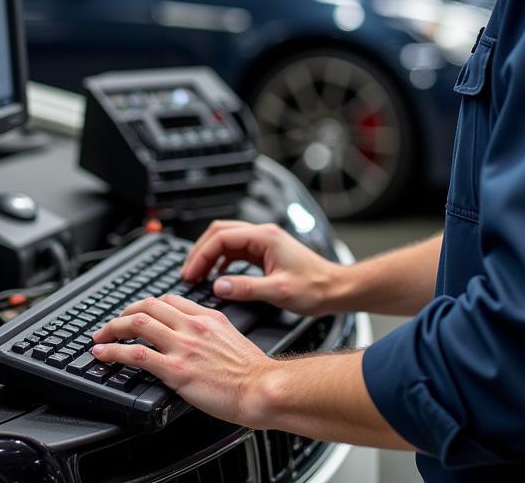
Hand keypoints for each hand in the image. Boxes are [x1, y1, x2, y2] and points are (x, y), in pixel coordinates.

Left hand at [91, 294, 272, 426]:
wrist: (261, 388)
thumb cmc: (252, 370)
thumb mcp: (232, 336)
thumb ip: (210, 330)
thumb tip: (196, 336)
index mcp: (206, 316)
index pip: (168, 299)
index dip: (146, 305)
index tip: (136, 314)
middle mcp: (192, 325)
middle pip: (148, 305)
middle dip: (124, 313)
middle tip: (111, 324)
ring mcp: (183, 345)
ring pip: (138, 323)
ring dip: (112, 329)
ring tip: (100, 337)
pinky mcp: (176, 369)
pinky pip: (137, 355)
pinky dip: (114, 352)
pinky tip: (104, 355)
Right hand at [181, 220, 344, 315]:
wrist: (336, 289)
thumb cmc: (315, 288)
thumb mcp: (278, 291)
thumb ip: (245, 288)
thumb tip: (217, 286)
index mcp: (264, 237)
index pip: (222, 237)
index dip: (202, 254)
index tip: (190, 273)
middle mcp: (263, 235)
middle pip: (220, 233)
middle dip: (201, 251)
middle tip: (188, 273)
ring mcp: (264, 243)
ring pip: (227, 240)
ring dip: (210, 255)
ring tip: (198, 275)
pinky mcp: (266, 253)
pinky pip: (237, 251)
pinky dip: (222, 261)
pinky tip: (218, 276)